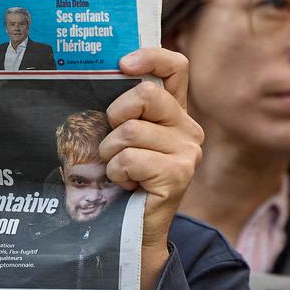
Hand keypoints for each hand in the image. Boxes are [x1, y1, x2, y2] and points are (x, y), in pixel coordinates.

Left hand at [103, 47, 202, 289]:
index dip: (151, 57)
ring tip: (120, 172)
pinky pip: (130, 158)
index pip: (176, 67)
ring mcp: (188, 152)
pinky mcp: (179, 174)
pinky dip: (117, 173)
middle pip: (145, 95)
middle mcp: (189, 129)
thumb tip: (100, 77)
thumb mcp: (123, 140)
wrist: (134, 231)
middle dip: (115, 117)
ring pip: (130, 131)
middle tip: (112, 144)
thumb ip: (123, 112)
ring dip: (111, 154)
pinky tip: (128, 186)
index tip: (122, 64)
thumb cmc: (123, 182)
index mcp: (175, 114)